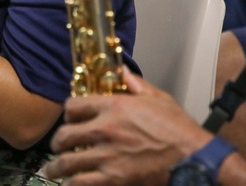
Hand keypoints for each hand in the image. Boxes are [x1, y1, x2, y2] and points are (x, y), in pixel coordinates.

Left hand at [42, 71, 212, 185]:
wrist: (192, 157)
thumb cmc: (178, 129)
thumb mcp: (158, 97)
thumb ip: (136, 83)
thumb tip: (123, 71)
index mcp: (114, 106)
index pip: (73, 106)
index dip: (68, 112)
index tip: (69, 118)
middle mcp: (105, 130)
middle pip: (64, 135)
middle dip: (58, 142)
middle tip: (58, 146)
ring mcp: (107, 156)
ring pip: (67, 162)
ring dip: (56, 167)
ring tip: (53, 169)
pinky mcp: (113, 179)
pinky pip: (81, 183)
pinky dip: (72, 184)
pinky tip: (71, 183)